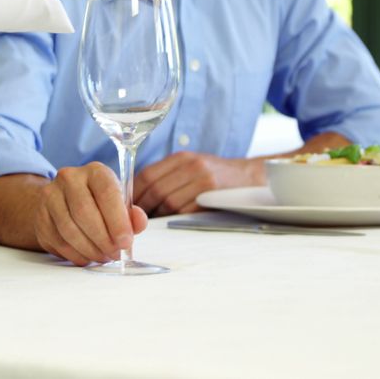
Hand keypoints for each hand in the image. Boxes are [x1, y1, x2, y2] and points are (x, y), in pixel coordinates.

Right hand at [35, 162, 146, 266]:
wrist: (64, 201)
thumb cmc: (99, 204)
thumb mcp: (119, 204)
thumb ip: (131, 215)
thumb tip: (138, 223)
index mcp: (95, 171)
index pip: (107, 192)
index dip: (118, 221)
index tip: (126, 242)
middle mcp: (70, 178)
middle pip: (84, 213)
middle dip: (103, 239)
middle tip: (115, 253)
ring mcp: (51, 196)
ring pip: (69, 230)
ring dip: (89, 250)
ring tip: (103, 256)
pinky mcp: (40, 216)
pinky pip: (58, 241)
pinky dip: (75, 254)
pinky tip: (87, 257)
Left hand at [134, 151, 263, 216]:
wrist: (252, 177)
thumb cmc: (216, 175)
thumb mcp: (191, 166)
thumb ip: (167, 176)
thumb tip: (137, 198)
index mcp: (181, 157)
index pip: (147, 175)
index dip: (133, 193)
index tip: (127, 206)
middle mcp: (191, 165)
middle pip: (155, 189)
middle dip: (143, 207)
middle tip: (136, 220)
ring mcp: (202, 179)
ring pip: (168, 202)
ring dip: (158, 215)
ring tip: (154, 222)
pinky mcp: (213, 194)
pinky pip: (185, 210)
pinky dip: (175, 218)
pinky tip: (172, 221)